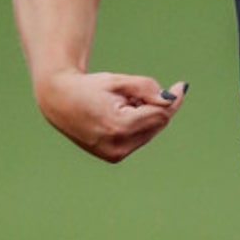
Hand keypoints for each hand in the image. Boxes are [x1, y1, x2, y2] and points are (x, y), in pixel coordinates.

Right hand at [36, 69, 188, 161]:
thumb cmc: (88, 87)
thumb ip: (146, 88)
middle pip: (157, 124)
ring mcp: (115, 154)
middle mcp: (118, 146)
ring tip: (120, 104)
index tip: (181, 85)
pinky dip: (137, 125)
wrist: (58, 101)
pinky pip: (139, 139)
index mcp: (119, 126)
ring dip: (145, 116)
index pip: (160, 115)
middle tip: (134, 93)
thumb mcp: (118, 81)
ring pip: (150, 132)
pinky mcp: (114, 157)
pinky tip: (119, 115)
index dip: (172, 99)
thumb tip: (171, 99)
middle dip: (155, 106)